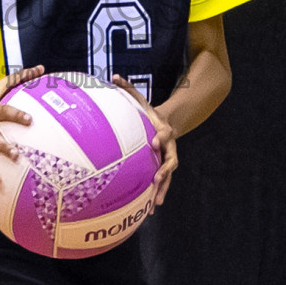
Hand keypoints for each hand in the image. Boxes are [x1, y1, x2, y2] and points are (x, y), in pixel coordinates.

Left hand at [112, 74, 177, 207]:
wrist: (165, 124)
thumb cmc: (147, 114)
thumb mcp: (140, 100)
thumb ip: (128, 89)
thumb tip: (113, 75)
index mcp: (163, 130)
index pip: (164, 134)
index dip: (161, 138)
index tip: (154, 143)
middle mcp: (169, 147)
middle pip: (171, 159)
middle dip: (165, 169)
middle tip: (157, 176)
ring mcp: (168, 159)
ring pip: (168, 176)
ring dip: (163, 189)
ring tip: (155, 203)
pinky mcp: (163, 169)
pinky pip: (162, 183)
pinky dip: (157, 194)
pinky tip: (149, 209)